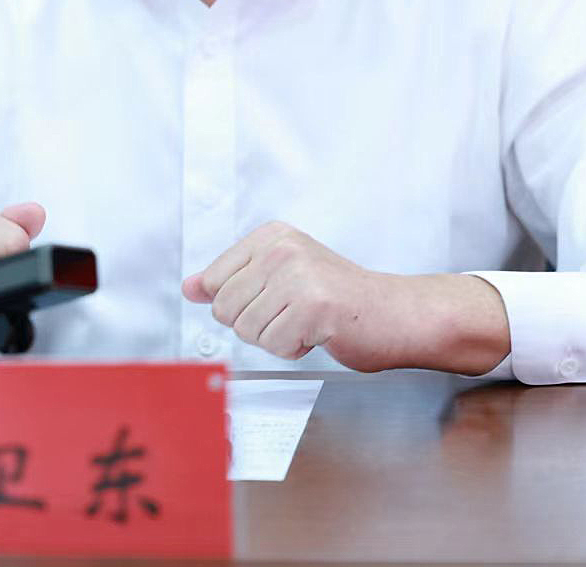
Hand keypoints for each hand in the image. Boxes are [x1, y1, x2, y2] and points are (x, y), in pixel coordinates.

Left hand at [181, 222, 510, 374]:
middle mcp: (281, 248)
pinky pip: (274, 345)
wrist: (396, 313)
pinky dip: (294, 349)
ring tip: (308, 322)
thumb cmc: (340, 300)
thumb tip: (189, 288)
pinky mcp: (312, 305)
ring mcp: (297, 275)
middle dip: (256, 325)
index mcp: (271, 235)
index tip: (275, 299)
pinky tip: (319, 333)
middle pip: (225, 308)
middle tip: (294, 314)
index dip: (239, 305)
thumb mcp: (280, 277)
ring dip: (276, 338)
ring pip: (246, 330)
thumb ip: (232, 280)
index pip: (213, 281)